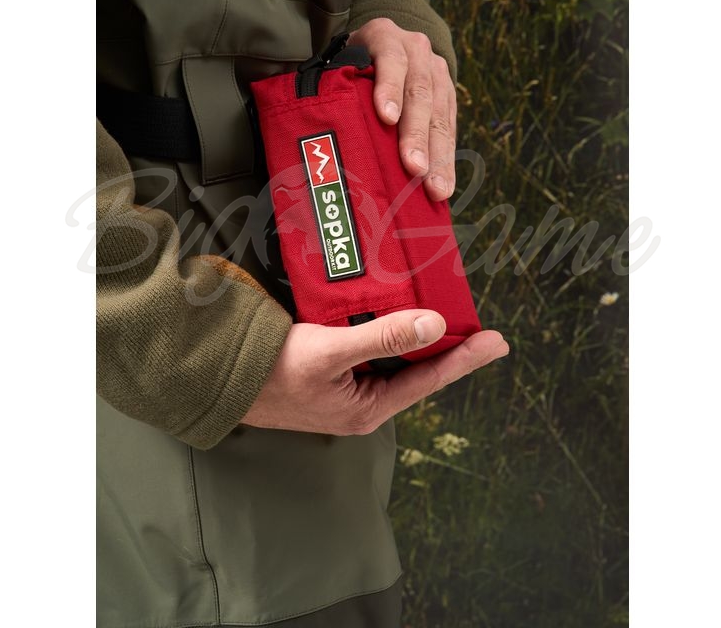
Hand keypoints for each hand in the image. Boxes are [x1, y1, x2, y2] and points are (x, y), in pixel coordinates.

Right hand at [241, 310, 508, 434]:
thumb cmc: (274, 370)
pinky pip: (374, 350)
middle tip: (480, 325)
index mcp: (369, 407)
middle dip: (449, 347)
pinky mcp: (335, 371)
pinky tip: (399, 312)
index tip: (497, 341)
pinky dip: (391, 331)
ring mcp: (349, 388)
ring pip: (397, 359)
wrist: (223, 376)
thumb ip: (384, 336)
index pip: (431, 379)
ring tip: (448, 314)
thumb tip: (436, 325)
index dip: (466, 358)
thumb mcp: (332, 351)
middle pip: (418, 370)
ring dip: (420, 337)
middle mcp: (364, 401)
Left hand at [347, 18, 456, 201]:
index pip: (390, 59)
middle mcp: (416, 50)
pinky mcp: (449, 96)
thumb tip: (314, 136)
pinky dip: (446, 160)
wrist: (383, 46)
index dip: (389, 87)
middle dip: (416, 134)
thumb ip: (333, 87)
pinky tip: (443, 186)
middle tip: (413, 167)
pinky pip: (450, 130)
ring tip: (435, 188)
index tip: (386, 117)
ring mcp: (437, 72)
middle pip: (419, 92)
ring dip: (438, 155)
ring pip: (440, 114)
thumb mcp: (339, 63)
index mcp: (384, 36)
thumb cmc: (348, 66)